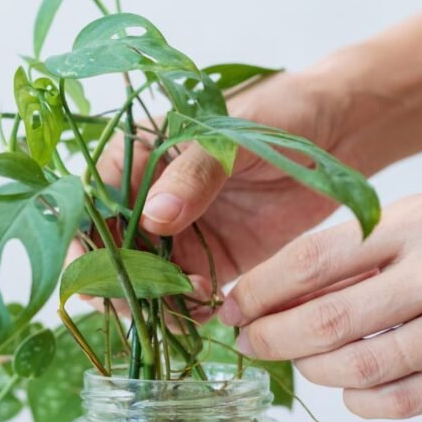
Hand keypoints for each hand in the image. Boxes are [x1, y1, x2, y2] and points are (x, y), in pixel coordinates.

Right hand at [98, 71, 354, 285]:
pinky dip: (187, 308)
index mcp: (138, 158)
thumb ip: (193, 174)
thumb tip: (152, 217)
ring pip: (144, 279)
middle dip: (120, 284)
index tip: (95, 277)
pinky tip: (208, 305)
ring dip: (155, 301)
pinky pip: (184, 291)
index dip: (83, 243)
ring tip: (191, 303)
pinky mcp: (212, 257)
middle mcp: (149, 199)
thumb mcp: (231, 136)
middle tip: (149, 302)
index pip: (92, 204)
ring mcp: (179, 232)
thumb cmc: (278, 113)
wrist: (338, 131)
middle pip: (110, 251)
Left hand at [220, 192, 421, 418]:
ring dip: (313, 370)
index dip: (259, 290)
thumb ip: (340, 255)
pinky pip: (408, 400)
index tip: (231, 307)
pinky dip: (365, 403)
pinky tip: (347, 390)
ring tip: (296, 361)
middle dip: (273, 337)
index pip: (308, 262)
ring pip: (363, 367)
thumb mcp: (395, 221)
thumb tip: (264, 298)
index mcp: (405, 224)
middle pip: (329, 320)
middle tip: (249, 341)